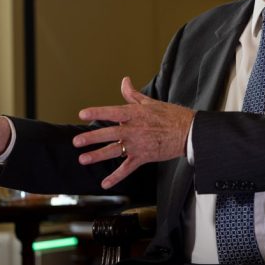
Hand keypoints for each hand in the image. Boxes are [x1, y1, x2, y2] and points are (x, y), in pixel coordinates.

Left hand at [73, 77, 194, 188]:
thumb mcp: (150, 102)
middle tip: (76, 141)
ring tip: (83, 159)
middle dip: (91, 138)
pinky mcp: (143, 157)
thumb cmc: (170, 115)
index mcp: (135, 114)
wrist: (188, 132)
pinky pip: (127, 168)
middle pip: (108, 134)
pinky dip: (116, 177)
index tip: (82, 114)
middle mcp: (134, 129)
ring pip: (113, 151)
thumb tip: (124, 81)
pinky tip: (104, 183)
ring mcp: (138, 145)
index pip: (112, 112)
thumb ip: (132, 94)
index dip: (96, 112)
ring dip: (97, 155)